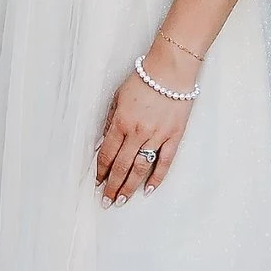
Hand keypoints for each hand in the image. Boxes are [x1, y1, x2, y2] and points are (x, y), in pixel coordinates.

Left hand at [95, 44, 198, 204]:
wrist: (171, 69)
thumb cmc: (143, 79)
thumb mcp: (118, 96)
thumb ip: (110, 120)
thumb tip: (102, 142)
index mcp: (121, 122)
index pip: (107, 154)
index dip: (100, 171)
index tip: (97, 183)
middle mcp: (137, 133)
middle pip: (121, 166)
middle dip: (112, 186)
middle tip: (106, 201)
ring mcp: (157, 136)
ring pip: (141, 168)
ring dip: (129, 187)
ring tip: (121, 200)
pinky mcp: (174, 136)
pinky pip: (164, 162)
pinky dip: (156, 178)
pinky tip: (148, 190)